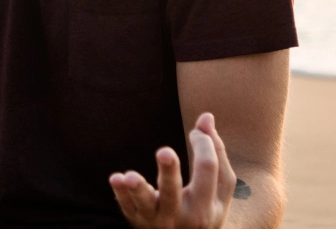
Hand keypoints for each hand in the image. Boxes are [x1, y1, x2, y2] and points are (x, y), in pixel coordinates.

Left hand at [109, 112, 236, 228]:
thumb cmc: (206, 206)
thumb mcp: (220, 187)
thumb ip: (216, 152)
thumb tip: (206, 117)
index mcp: (206, 206)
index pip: (207, 168)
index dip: (203, 143)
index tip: (197, 132)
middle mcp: (182, 217)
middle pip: (174, 191)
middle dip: (168, 172)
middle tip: (163, 152)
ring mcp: (158, 221)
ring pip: (146, 204)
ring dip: (137, 189)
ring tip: (127, 176)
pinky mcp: (138, 221)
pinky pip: (127, 207)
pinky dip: (121, 194)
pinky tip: (115, 178)